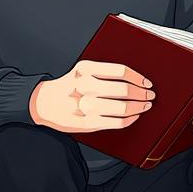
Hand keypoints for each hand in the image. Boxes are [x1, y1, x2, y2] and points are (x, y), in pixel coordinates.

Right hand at [29, 60, 155, 132]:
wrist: (44, 104)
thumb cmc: (67, 87)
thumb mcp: (81, 71)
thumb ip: (103, 73)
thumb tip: (134, 80)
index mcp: (85, 68)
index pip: (120, 71)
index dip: (138, 77)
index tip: (145, 82)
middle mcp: (85, 86)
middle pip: (124, 89)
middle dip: (142, 93)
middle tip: (148, 94)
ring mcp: (86, 106)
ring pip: (123, 107)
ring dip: (138, 107)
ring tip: (144, 105)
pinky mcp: (88, 123)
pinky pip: (117, 122)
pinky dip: (130, 119)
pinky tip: (133, 116)